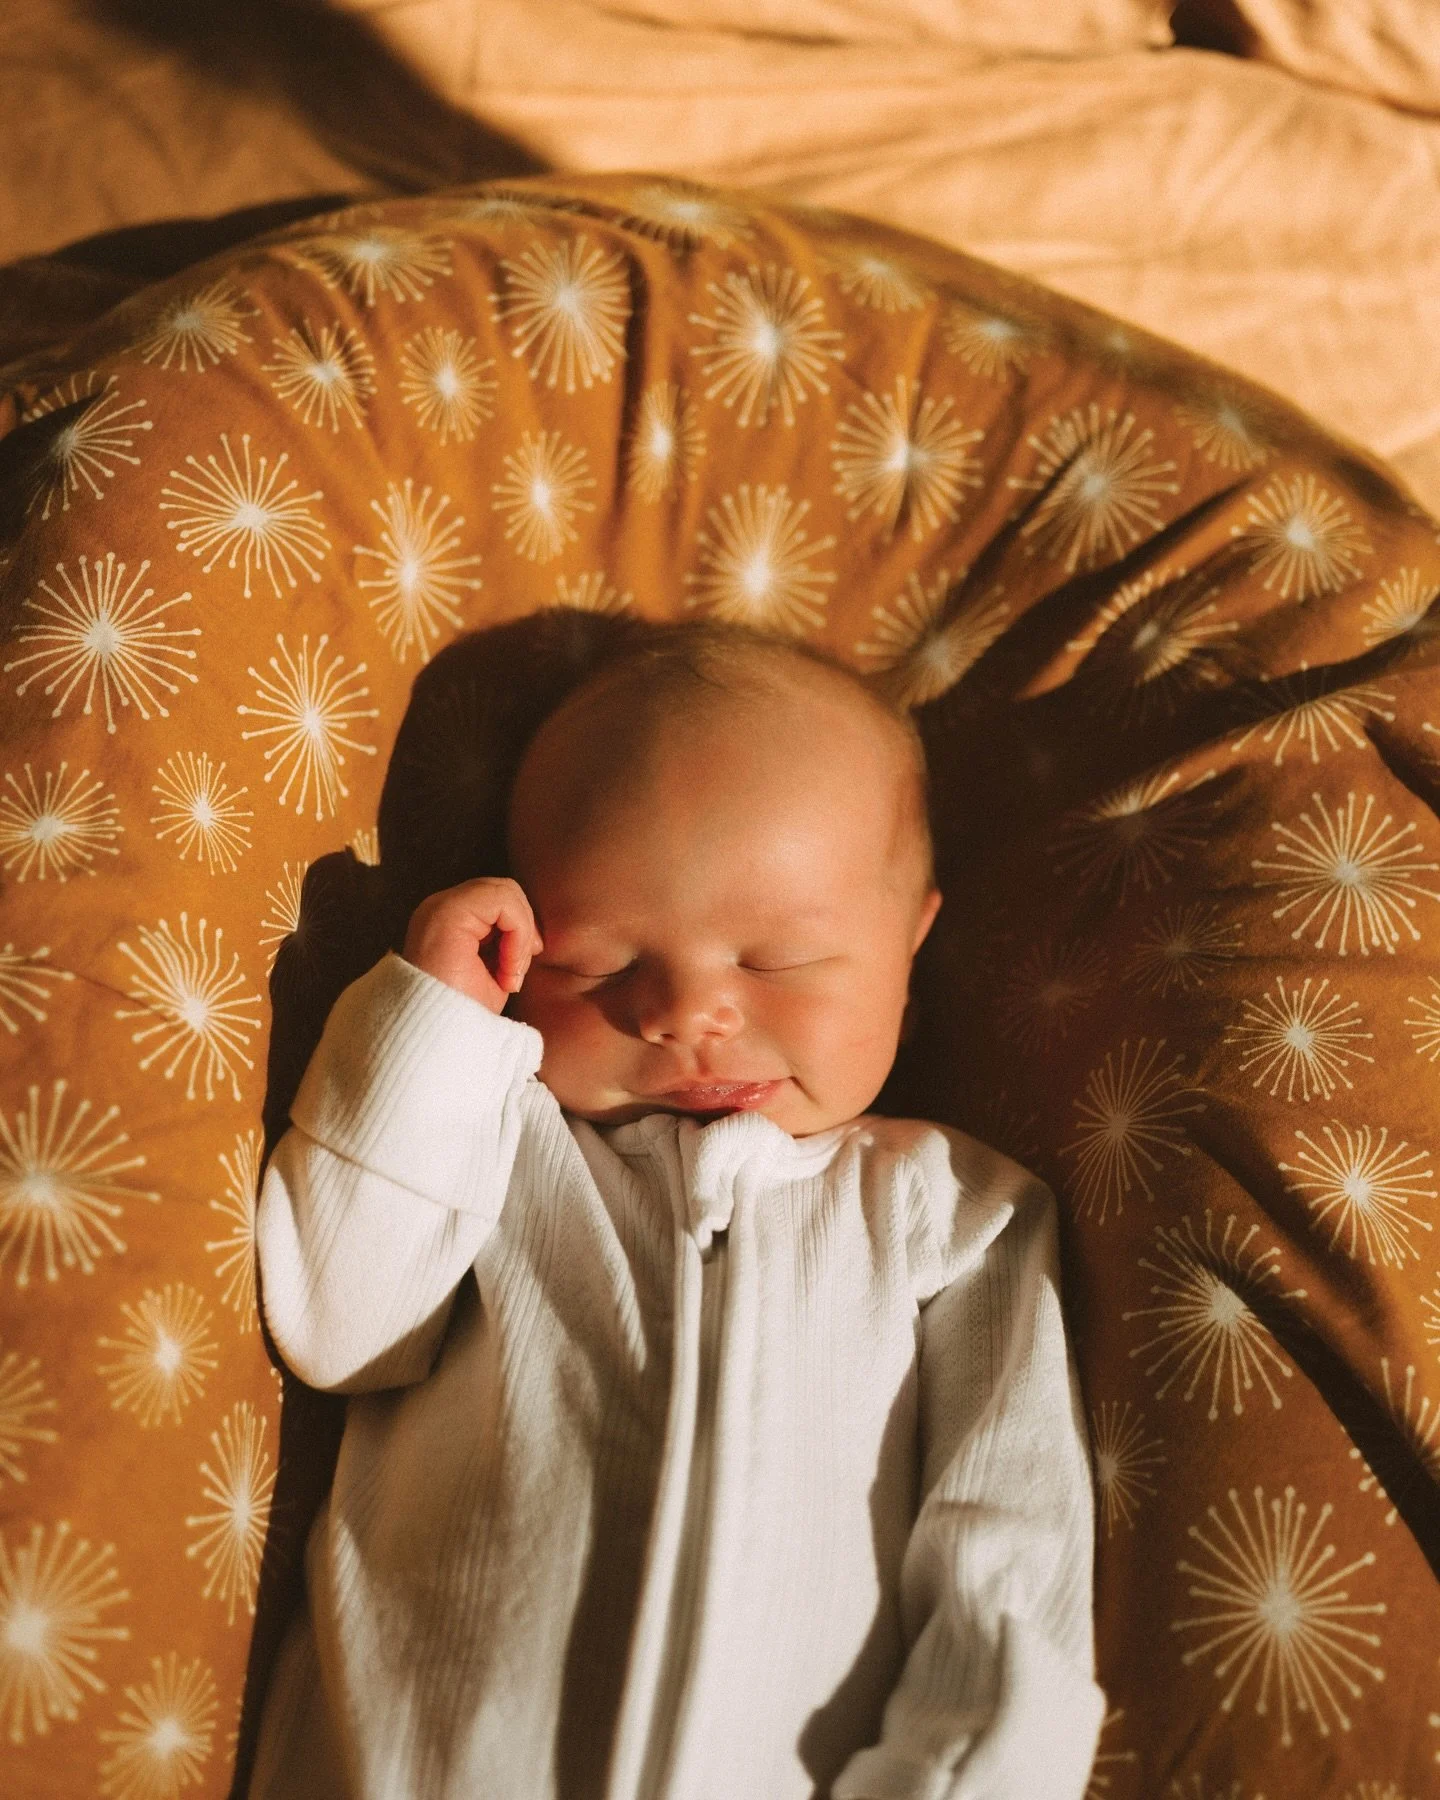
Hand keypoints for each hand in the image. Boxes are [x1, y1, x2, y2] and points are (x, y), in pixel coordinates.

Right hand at [402, 878, 544, 1014]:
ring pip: (507, 891)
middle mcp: (440, 907)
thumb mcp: (493, 974)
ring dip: (521, 936)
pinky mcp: (448, 911)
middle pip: (504, 890)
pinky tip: (506, 970)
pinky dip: (518, 934)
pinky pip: (503, 901)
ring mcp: (441, 906)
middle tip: (515, 974)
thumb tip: (535, 934)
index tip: (516, 973)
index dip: (519, 930)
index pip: (498, 901)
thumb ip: (506, 945)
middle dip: (523, 930)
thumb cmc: (464, 1014)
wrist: (437, 1039)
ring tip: (509, 975)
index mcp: (448, 921)